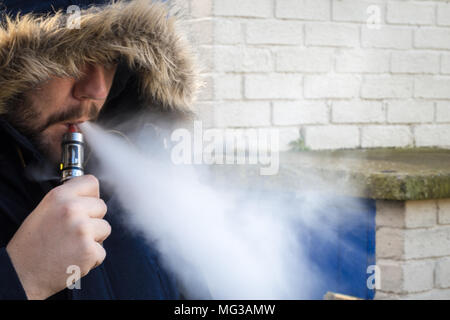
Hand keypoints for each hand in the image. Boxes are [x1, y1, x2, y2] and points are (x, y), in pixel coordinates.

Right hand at [6, 175, 110, 299]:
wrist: (21, 274)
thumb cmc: (32, 244)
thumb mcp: (45, 211)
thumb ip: (68, 200)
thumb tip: (91, 195)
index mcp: (59, 196)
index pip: (91, 182)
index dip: (91, 195)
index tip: (86, 204)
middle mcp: (72, 209)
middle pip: (102, 206)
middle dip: (93, 219)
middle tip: (73, 232)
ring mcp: (83, 229)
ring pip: (105, 228)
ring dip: (94, 239)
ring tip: (72, 246)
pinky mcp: (89, 249)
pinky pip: (102, 251)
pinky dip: (91, 258)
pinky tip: (73, 258)